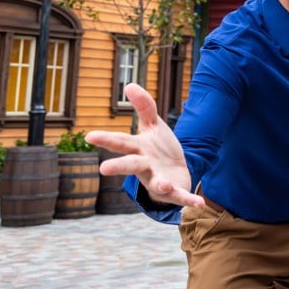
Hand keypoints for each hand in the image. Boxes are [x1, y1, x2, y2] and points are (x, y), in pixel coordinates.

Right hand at [85, 83, 203, 207]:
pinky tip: (199, 203)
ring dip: (160, 184)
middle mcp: (145, 166)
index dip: (106, 139)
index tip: (89, 136)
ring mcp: (158, 180)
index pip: (121, 142)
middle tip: (103, 169)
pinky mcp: (174, 191)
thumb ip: (144, 106)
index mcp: (138, 149)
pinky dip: (189, 200)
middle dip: (118, 167)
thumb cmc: (158, 148)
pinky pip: (181, 196)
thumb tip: (129, 85)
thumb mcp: (153, 125)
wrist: (175, 172)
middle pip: (131, 165)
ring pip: (156, 183)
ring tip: (162, 184)